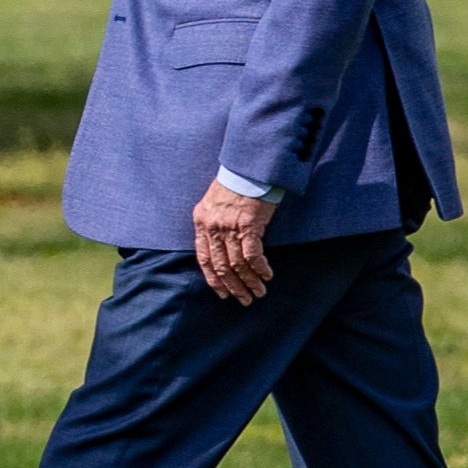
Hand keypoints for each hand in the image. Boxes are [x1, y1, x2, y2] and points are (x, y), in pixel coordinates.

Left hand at [193, 179, 276, 304]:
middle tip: (244, 299)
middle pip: (220, 265)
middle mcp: (212, 227)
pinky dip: (260, 268)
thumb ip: (213, 224)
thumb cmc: (233, 184)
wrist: (247, 168)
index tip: (222, 292)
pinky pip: (252, 254)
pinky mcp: (248, 225)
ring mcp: (229, 227)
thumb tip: (220, 245)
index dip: (213, 279)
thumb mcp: (214, 204)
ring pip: (237, 263)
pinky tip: (267, 276)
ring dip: (249, 281)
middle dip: (233, 286)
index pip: (203, 258)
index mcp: (201, 223)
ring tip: (259, 292)